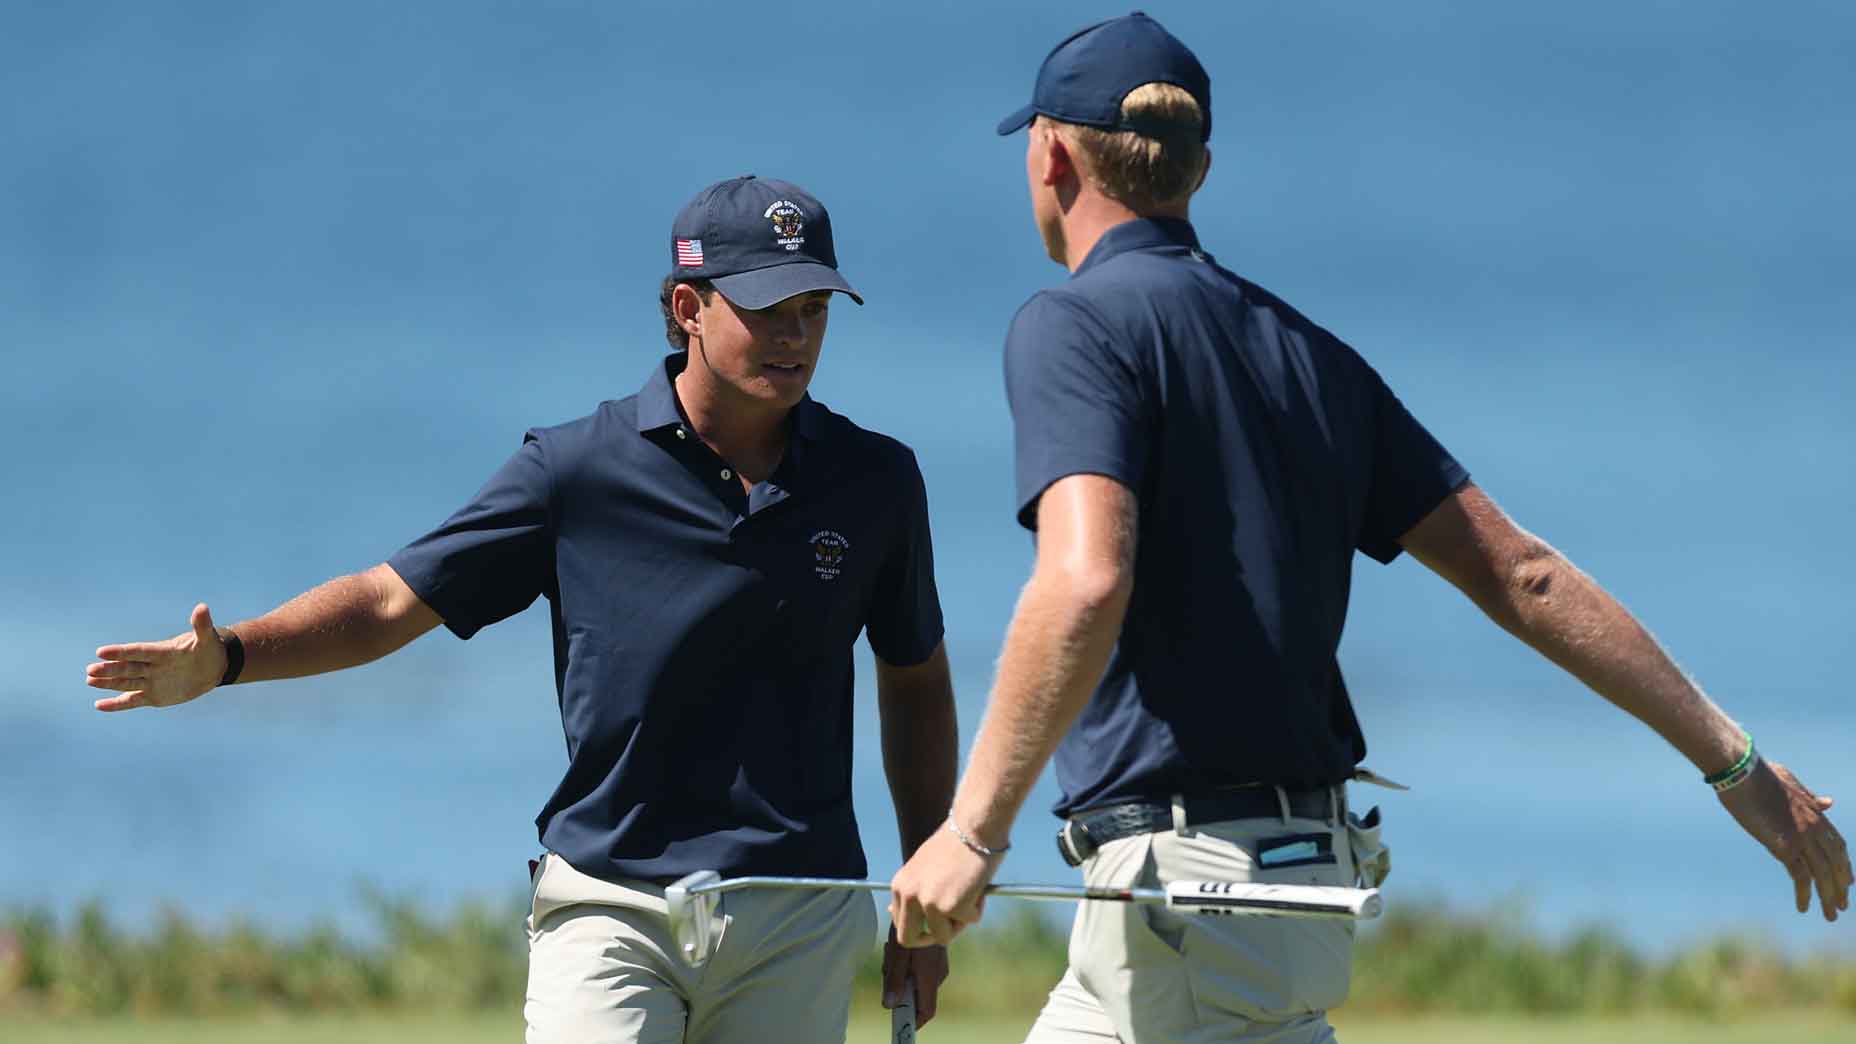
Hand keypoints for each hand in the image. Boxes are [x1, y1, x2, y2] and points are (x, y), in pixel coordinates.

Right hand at [86, 603, 228, 711]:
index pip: (138, 651)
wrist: (213, 668)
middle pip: (128, 668)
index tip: (102, 652)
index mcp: (162, 652)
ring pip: (126, 683)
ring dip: (108, 683)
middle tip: (90, 670)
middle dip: (110, 670)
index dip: (122, 652)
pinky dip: (117, 704)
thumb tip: (202, 607)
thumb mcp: (207, 638)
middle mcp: (152, 666)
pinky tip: (99, 705)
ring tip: (90, 680)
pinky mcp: (153, 696)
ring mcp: (151, 681)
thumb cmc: (208, 650)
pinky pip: (132, 701)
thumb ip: (201, 625)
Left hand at [880, 928, 948, 1025]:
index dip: (914, 1020)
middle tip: (889, 969)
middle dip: (900, 989)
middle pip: (918, 996)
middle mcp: (938, 974)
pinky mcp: (935, 957)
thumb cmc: (914, 926)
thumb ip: (894, 980)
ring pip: (916, 982)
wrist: (927, 902)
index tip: (899, 1021)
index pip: (927, 1011)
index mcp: (930, 977)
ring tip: (893, 953)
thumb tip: (890, 1005)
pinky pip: (918, 970)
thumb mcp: (899, 953)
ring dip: (901, 974)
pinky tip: (899, 949)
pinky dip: (906, 965)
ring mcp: (938, 965)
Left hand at [889, 825, 996, 947]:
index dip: (919, 928)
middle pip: (909, 939)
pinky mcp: (950, 907)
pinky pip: (969, 922)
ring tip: (970, 895)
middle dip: (931, 938)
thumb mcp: (924, 868)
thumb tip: (895, 912)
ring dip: (961, 921)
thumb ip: (916, 891)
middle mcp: (909, 896)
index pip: (900, 923)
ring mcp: (928, 903)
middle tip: (951, 927)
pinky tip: (978, 887)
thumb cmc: (956, 844)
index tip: (935, 924)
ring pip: (943, 936)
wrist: (974, 827)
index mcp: (900, 885)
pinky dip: (978, 909)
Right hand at [1716, 759, 1850, 920]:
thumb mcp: (1791, 783)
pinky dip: (1805, 894)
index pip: (1839, 845)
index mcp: (1816, 813)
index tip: (1849, 882)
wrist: (1742, 772)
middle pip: (1837, 864)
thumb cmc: (1759, 774)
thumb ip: (1810, 796)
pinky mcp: (1785, 846)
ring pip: (1824, 874)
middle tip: (1842, 906)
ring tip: (1830, 916)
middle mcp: (1815, 828)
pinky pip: (1801, 876)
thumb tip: (1829, 803)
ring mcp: (1802, 837)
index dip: (1845, 865)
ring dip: (1829, 897)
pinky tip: (1803, 907)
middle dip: (1841, 887)